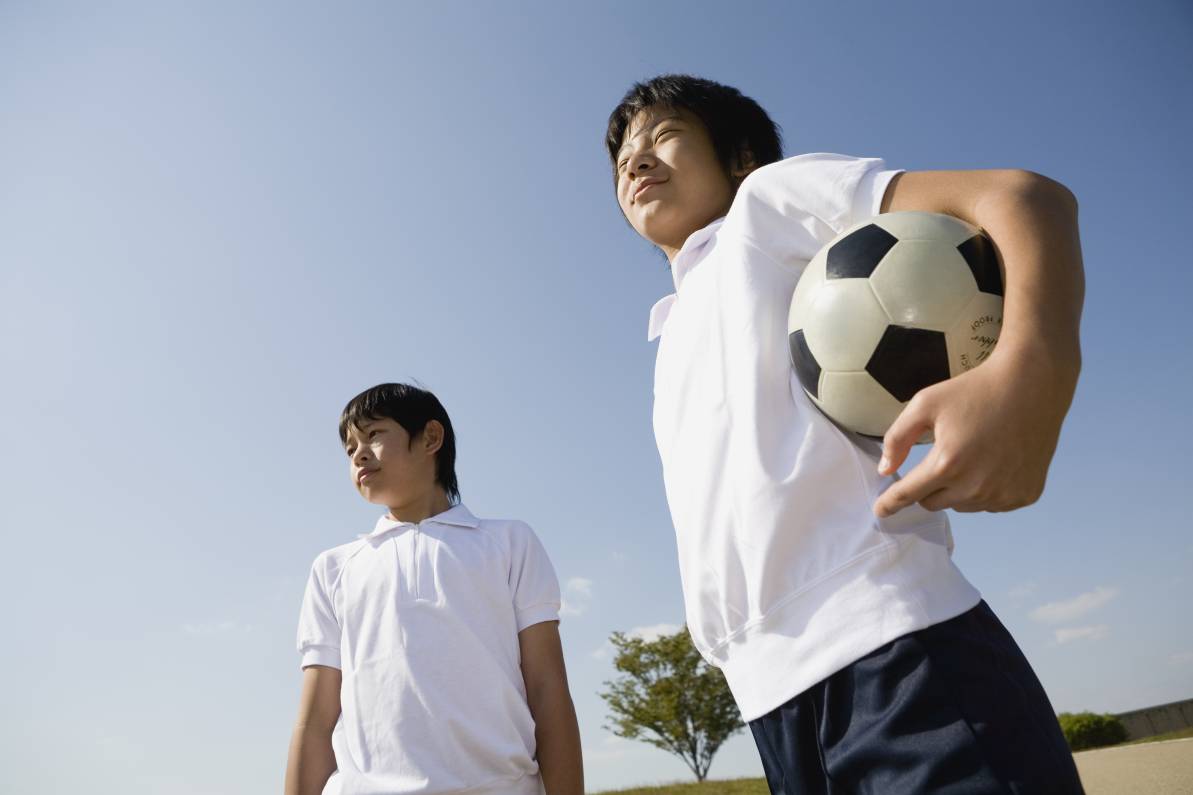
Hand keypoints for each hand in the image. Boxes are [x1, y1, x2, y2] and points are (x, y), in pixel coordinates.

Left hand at [873, 348, 1075, 517]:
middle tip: (940, 458)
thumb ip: (898, 438)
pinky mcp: (1025, 496)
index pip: (908, 495)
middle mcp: (976, 486)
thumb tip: (886, 470)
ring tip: (972, 455)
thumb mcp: (926, 404)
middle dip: (928, 486)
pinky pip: (992, 504)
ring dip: (958, 490)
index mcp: (948, 464)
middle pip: (934, 503)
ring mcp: (1004, 494)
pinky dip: (986, 491)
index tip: (880, 511)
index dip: (890, 503)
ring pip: (963, 506)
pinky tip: (995, 462)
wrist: (1031, 384)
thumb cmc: (974, 390)